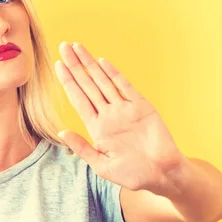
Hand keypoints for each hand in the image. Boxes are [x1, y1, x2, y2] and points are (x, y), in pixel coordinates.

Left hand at [55, 41, 185, 195]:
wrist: (163, 175)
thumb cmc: (133, 175)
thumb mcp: (102, 165)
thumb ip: (83, 148)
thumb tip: (62, 132)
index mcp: (97, 128)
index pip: (78, 99)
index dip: (68, 82)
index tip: (57, 65)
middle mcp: (108, 115)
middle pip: (87, 85)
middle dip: (75, 66)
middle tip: (63, 47)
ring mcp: (125, 109)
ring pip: (103, 82)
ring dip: (91, 65)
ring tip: (78, 48)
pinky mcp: (142, 107)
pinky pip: (125, 87)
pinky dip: (114, 74)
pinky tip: (102, 62)